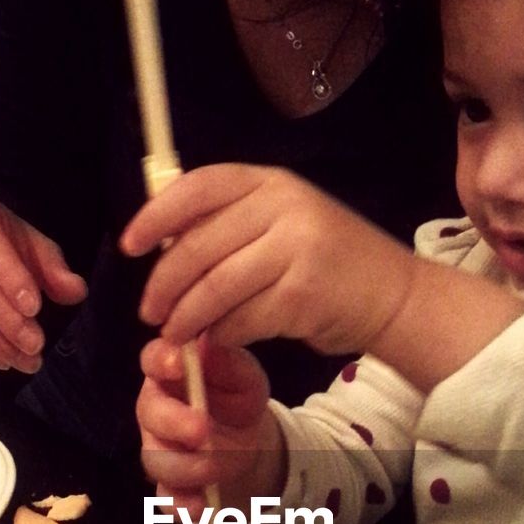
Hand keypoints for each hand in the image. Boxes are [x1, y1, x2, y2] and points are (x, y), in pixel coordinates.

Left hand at [120, 165, 410, 354]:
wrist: (393, 296)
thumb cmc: (329, 264)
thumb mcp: (285, 223)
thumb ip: (232, 225)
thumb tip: (164, 246)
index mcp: (272, 183)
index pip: (198, 187)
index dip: (155, 216)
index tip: (129, 245)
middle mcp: (285, 208)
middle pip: (199, 245)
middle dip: (164, 284)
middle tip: (149, 311)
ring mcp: (296, 250)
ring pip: (215, 287)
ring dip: (186, 317)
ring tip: (174, 334)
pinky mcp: (302, 295)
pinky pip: (241, 319)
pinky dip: (222, 334)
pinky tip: (218, 339)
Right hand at [137, 337, 281, 518]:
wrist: (250, 443)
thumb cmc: (238, 399)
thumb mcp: (246, 378)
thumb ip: (230, 363)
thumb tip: (208, 347)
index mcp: (169, 375)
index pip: (152, 359)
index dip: (160, 361)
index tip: (178, 364)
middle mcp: (155, 410)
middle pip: (148, 414)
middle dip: (174, 422)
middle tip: (202, 430)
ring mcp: (158, 450)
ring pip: (156, 459)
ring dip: (187, 466)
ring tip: (218, 466)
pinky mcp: (169, 486)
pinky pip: (165, 498)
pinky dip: (181, 506)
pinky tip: (199, 507)